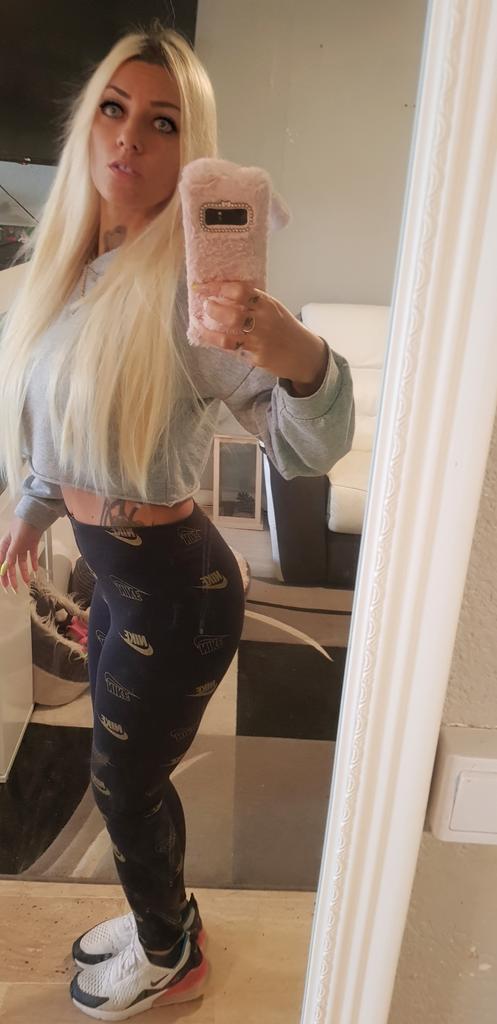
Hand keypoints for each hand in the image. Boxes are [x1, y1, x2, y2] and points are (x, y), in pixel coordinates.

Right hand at [0, 517, 41, 593]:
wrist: (36, 513)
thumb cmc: (23, 525)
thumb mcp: (16, 541)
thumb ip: (11, 554)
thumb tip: (7, 566)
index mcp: (5, 545)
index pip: (2, 563)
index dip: (3, 575)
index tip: (5, 585)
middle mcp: (13, 546)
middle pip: (11, 565)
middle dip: (12, 577)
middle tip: (15, 589)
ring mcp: (22, 545)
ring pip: (22, 562)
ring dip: (24, 572)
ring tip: (28, 582)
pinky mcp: (32, 543)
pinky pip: (32, 556)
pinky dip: (33, 563)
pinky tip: (35, 570)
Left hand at [192, 280, 328, 389]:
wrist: (305, 354)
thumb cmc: (286, 329)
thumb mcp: (274, 309)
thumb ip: (253, 302)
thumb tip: (223, 293)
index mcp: (268, 303)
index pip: (240, 290)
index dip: (217, 287)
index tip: (202, 287)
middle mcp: (264, 321)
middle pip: (232, 313)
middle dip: (213, 308)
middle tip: (205, 305)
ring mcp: (260, 341)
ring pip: (227, 336)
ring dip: (209, 329)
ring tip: (201, 323)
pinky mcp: (258, 357)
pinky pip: (232, 349)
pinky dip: (217, 342)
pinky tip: (209, 338)